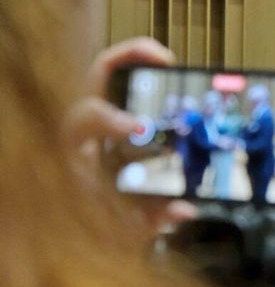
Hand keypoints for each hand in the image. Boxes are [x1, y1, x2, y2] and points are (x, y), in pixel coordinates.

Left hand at [65, 38, 196, 234]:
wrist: (78, 227)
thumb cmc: (96, 225)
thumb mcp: (123, 228)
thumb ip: (152, 220)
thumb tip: (185, 210)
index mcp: (76, 150)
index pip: (88, 119)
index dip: (114, 119)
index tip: (142, 128)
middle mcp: (82, 126)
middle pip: (97, 74)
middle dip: (130, 58)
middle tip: (168, 63)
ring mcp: (96, 117)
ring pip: (108, 70)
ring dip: (140, 58)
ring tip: (171, 63)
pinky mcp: (110, 116)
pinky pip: (123, 82)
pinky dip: (145, 71)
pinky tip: (173, 76)